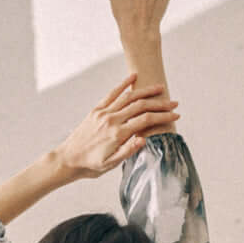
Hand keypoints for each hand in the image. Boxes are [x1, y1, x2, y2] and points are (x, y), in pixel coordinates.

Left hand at [55, 72, 179, 179]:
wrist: (68, 159)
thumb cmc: (90, 165)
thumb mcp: (110, 164)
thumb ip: (127, 151)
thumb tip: (143, 140)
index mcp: (117, 134)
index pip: (145, 120)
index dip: (162, 116)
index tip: (175, 115)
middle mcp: (111, 120)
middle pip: (140, 106)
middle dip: (159, 103)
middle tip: (173, 102)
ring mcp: (103, 113)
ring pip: (128, 97)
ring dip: (145, 91)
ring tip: (159, 88)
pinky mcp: (96, 110)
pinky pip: (111, 94)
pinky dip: (123, 84)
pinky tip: (133, 77)